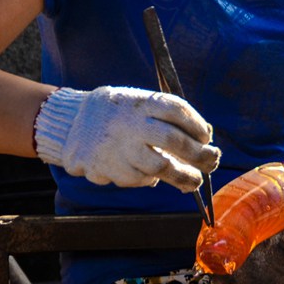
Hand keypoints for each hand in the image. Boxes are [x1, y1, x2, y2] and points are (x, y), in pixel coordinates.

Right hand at [34, 86, 220, 191]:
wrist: (72, 123)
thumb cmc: (120, 113)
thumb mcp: (141, 105)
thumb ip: (169, 117)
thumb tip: (205, 137)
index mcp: (140, 103)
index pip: (176, 109)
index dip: (196, 125)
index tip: (206, 137)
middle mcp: (130, 124)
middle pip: (172, 140)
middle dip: (197, 155)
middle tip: (211, 162)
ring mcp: (118, 147)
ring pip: (158, 167)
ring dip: (182, 176)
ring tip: (194, 180)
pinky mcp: (107, 168)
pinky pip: (138, 178)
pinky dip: (150, 179)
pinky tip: (152, 175)